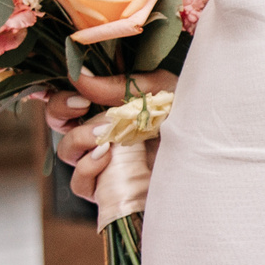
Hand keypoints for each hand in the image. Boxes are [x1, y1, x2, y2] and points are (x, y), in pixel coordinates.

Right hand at [48, 70, 174, 203]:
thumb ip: (119, 86)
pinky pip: (80, 183)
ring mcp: (104, 163)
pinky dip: (87, 168)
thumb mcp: (159, 92)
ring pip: (67, 152)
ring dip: (79, 139)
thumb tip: (79, 75)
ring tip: (106, 137)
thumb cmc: (187, 118)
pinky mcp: (108, 189)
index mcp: (110, 107)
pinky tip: (107, 158)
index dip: (61, 97)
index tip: (79, 96)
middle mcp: (102, 134)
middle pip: (59, 123)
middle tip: (82, 106)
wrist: (205, 154)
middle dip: (61, 111)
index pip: (69, 100)